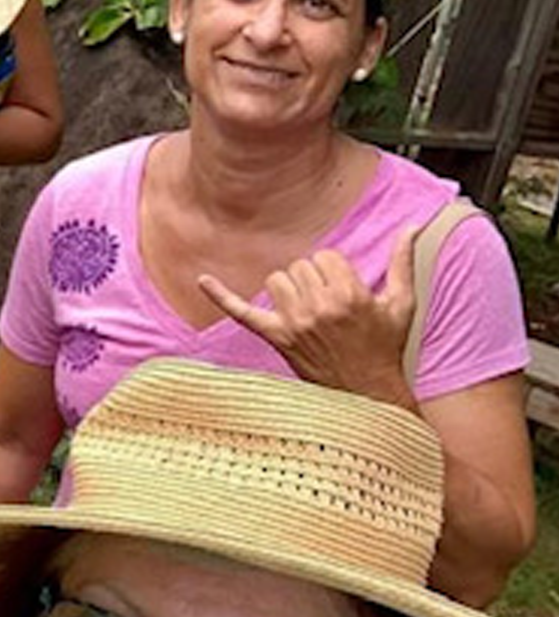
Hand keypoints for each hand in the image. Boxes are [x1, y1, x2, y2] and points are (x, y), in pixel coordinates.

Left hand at [196, 229, 417, 404]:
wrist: (367, 391)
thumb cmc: (386, 346)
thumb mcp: (402, 303)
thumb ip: (403, 261)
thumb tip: (414, 226)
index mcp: (350, 296)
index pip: (325, 257)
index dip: (334, 269)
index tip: (344, 288)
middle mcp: (320, 308)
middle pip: (300, 266)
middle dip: (313, 278)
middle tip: (329, 304)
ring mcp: (295, 324)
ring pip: (277, 280)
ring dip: (289, 289)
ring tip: (308, 309)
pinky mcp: (276, 338)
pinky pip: (242, 312)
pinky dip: (221, 296)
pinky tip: (202, 280)